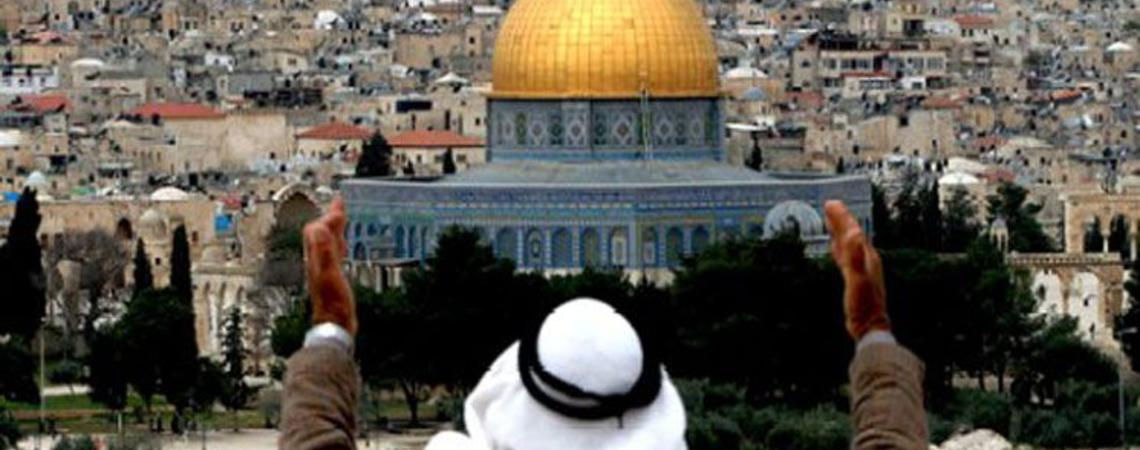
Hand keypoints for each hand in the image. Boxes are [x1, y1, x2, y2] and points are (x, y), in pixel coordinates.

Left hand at [303, 196, 356, 335]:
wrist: (334, 326)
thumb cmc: (333, 305)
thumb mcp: (330, 276)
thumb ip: (325, 252)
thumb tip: (320, 228)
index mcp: (317, 258)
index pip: (318, 229)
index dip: (329, 215)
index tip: (339, 201)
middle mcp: (318, 262)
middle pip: (321, 234)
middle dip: (331, 218)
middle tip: (341, 205)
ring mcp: (325, 269)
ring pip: (327, 243)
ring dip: (334, 229)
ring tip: (341, 219)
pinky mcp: (332, 277)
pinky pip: (334, 254)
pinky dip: (339, 243)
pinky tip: (344, 246)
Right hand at [824, 200, 888, 340]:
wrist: (869, 326)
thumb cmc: (864, 305)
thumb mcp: (857, 279)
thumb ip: (855, 257)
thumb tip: (854, 233)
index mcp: (866, 257)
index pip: (853, 231)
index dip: (842, 217)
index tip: (831, 203)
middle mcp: (866, 260)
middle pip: (852, 235)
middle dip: (841, 220)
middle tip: (829, 206)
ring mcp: (861, 269)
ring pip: (848, 244)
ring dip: (839, 232)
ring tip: (831, 221)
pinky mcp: (854, 278)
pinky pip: (845, 256)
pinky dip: (839, 248)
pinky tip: (834, 248)